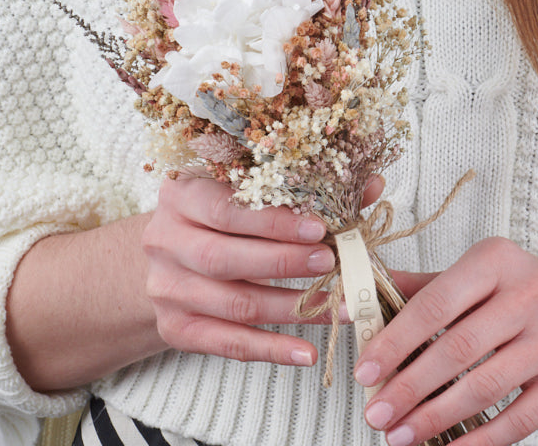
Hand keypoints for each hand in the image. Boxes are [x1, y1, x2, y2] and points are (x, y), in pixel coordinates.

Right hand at [142, 174, 384, 366]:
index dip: (274, 221)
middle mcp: (165, 241)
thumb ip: (304, 188)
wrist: (167, 252)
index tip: (319, 227)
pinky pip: (228, 345)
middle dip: (284, 262)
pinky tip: (307, 352)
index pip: (227, 210)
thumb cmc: (219, 212)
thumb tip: (371, 185)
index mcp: (181, 195)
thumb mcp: (245, 190)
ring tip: (337, 305)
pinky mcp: (176, 329)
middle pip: (226, 259)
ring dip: (291, 308)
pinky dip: (271, 350)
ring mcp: (167, 289)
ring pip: (234, 304)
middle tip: (332, 260)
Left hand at [353, 239, 537, 445]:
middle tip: (375, 413)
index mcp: (496, 259)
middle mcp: (531, 294)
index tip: (365, 370)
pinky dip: (480, 441)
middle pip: (458, 349)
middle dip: (409, 387)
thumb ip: (417, 288)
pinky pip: (519, 420)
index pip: (437, 302)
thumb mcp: (474, 273)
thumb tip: (350, 304)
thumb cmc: (517, 288)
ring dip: (436, 418)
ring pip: (485, 387)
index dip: (397, 339)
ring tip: (400, 434)